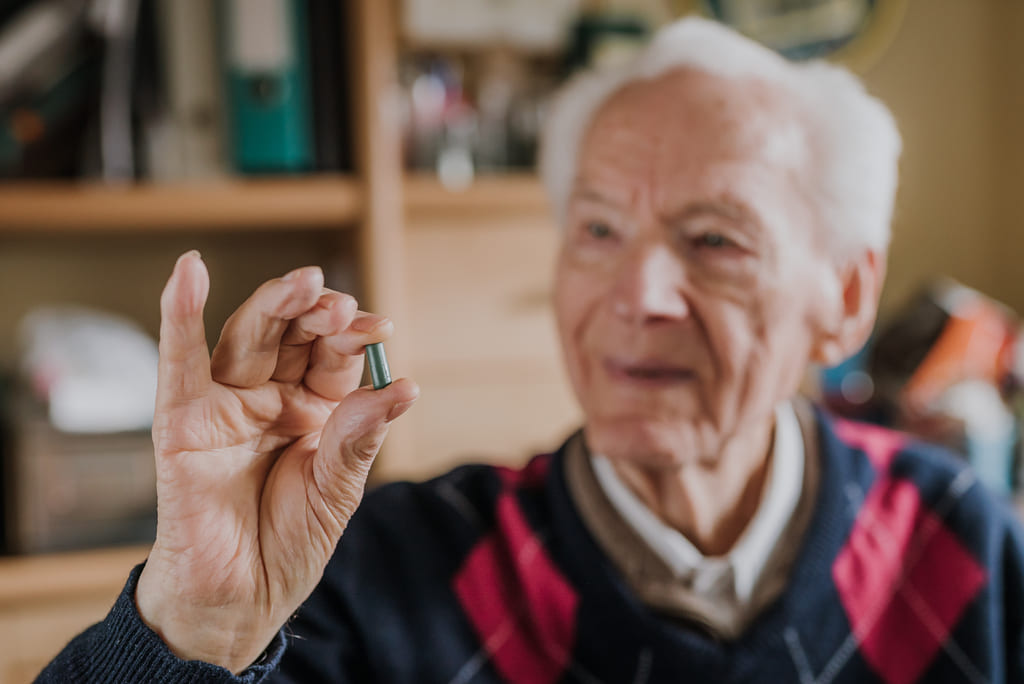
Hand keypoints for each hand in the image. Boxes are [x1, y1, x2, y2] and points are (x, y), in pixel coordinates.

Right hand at [135, 251, 418, 672]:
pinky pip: (178, 364)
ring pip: (247, 338)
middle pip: (291, 335)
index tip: (379, 328)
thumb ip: (359, 438)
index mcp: (312, 409)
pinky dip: (178, 316)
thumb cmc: (289, 542)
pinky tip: (188, 272)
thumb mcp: (337, 490)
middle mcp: (269, 398)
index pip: (332, 357)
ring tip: (303, 283)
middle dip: (317, 313)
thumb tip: (401, 386)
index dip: (353, 338)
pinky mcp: (181, 423)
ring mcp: (225, 405)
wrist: (241, 599)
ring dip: (272, 305)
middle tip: (340, 305)